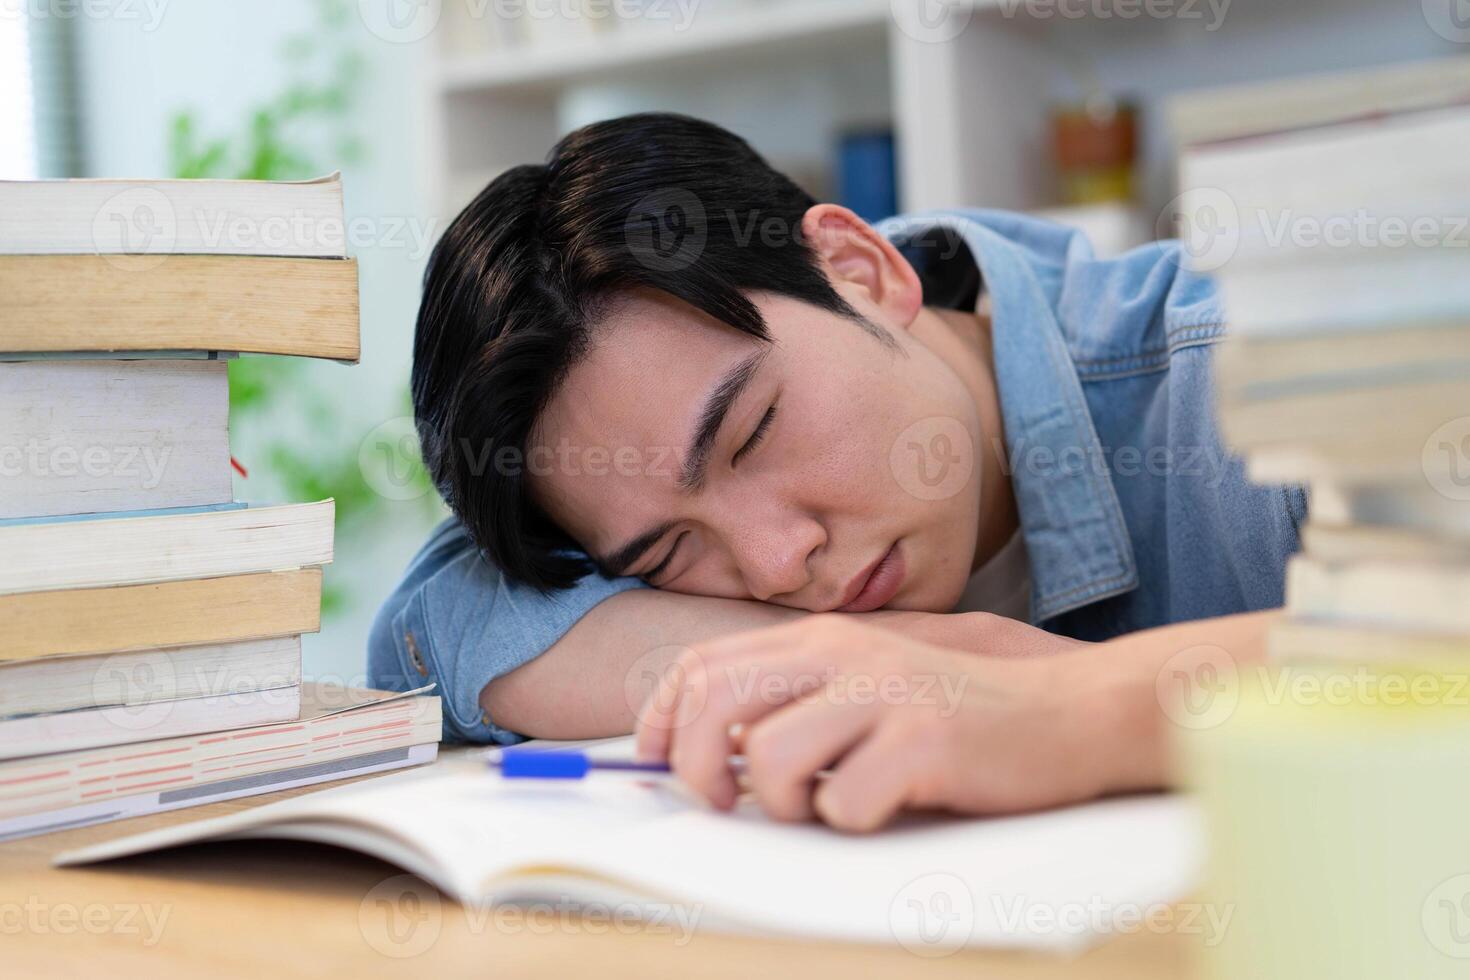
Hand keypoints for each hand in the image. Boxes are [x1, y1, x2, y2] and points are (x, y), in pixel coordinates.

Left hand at [634, 615, 1151, 831]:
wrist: (1066, 713)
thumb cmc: (955, 713)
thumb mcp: (867, 685)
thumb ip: (797, 700)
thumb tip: (709, 752)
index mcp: (823, 638)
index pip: (704, 665)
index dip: (662, 718)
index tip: (656, 761)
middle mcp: (845, 654)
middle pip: (717, 703)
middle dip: (696, 766)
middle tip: (725, 802)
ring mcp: (885, 695)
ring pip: (770, 759)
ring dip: (785, 803)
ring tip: (828, 802)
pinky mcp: (923, 743)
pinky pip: (845, 803)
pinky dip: (854, 820)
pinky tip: (888, 805)